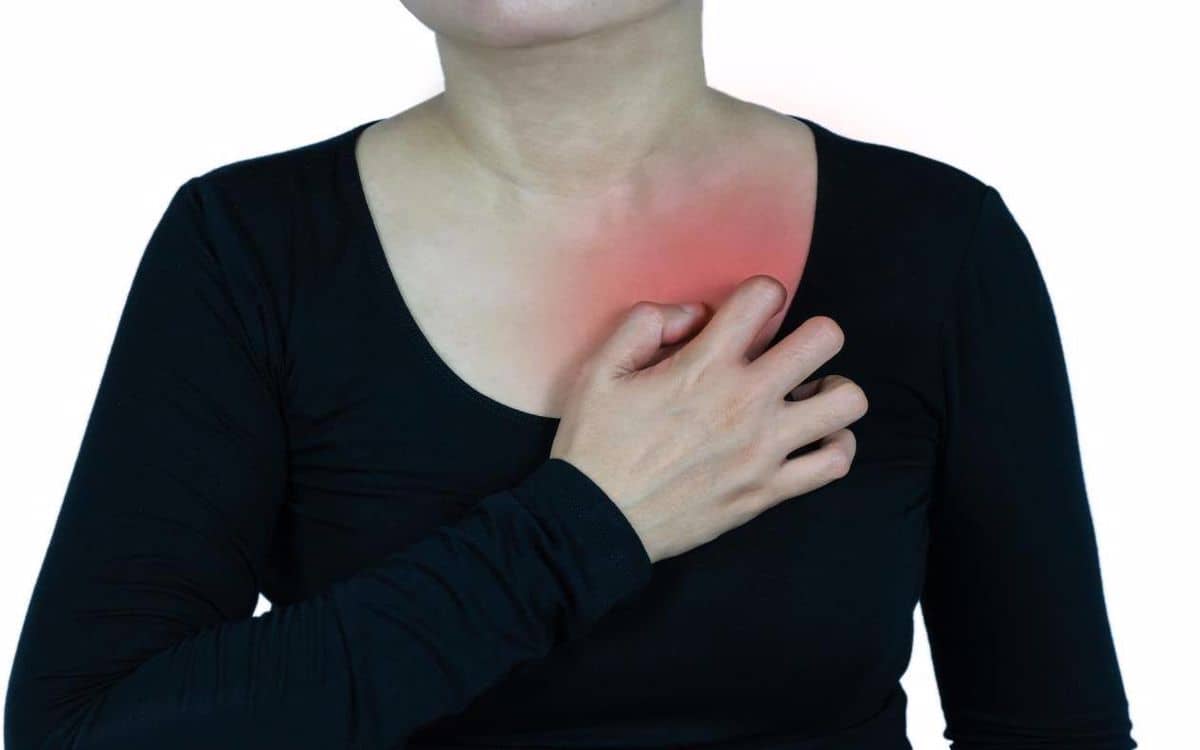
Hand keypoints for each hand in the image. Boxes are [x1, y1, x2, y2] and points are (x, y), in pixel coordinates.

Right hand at [549, 274, 867, 562]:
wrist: (597, 521)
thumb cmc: (596, 445)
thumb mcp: (600, 369)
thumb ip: (646, 323)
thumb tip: (695, 314)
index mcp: (704, 365)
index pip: (764, 297)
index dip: (761, 293)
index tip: (751, 313)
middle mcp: (745, 400)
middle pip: (824, 340)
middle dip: (813, 334)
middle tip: (791, 351)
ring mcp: (764, 448)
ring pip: (846, 402)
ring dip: (833, 389)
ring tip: (809, 394)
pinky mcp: (769, 490)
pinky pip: (835, 462)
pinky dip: (836, 445)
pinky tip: (815, 438)